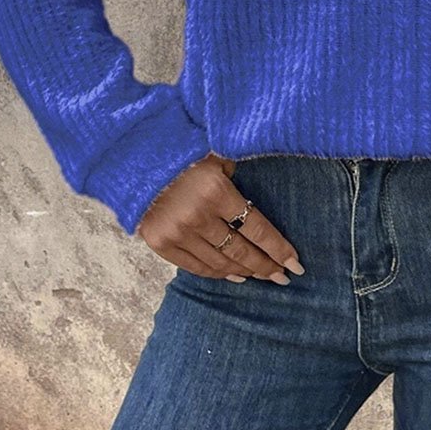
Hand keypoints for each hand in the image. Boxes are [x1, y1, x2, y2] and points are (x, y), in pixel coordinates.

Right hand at [136, 151, 304, 283]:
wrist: (134, 160)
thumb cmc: (184, 152)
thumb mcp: (217, 155)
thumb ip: (237, 174)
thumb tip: (256, 196)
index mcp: (216, 192)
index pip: (257, 228)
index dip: (278, 248)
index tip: (295, 263)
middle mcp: (198, 216)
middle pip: (241, 250)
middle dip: (266, 266)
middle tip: (283, 277)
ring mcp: (178, 233)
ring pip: (220, 262)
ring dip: (245, 271)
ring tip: (263, 276)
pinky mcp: (161, 244)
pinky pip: (196, 267)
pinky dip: (217, 273)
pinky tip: (234, 276)